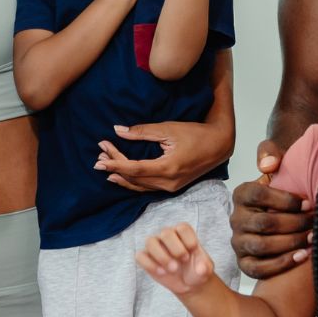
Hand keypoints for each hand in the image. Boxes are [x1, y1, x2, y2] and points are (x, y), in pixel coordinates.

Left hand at [96, 116, 231, 192]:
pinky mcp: (172, 187)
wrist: (218, 145)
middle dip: (115, 167)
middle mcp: (168, 182)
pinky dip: (132, 182)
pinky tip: (121, 177)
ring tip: (105, 167)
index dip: (115, 164)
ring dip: (121, 176)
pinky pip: (147, 188)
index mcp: (168, 168)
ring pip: (139, 186)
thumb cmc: (196, 134)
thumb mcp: (168, 129)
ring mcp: (171, 187)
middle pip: (134, 178)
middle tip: (99, 156)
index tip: (100, 159)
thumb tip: (118, 131)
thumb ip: (142, 131)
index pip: (135, 169)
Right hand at [136, 223, 214, 294]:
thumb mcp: (206, 270)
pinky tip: (162, 273)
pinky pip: (140, 256)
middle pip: (165, 232)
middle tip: (184, 261)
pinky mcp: (146, 258)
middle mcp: (168, 236)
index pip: (182, 227)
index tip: (194, 251)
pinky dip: (150, 265)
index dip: (188, 239)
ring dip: (162, 257)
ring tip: (173, 269)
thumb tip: (200, 268)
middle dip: (176, 249)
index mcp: (183, 233)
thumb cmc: (197, 270)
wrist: (189, 283)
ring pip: (150, 242)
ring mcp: (155, 246)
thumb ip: (205, 267)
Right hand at [230, 140, 312, 279]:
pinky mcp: (244, 263)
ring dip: (291, 242)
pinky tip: (302, 256)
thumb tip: (268, 165)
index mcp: (241, 194)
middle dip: (294, 223)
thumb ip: (271, 153)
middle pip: (263, 222)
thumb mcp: (277, 163)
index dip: (284, 200)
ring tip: (313, 238)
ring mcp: (238, 242)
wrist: (284, 211)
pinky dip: (282, 264)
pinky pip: (259, 268)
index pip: (257, 195)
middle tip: (316, 222)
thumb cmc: (283, 189)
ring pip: (262, 245)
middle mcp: (236, 219)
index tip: (308, 203)